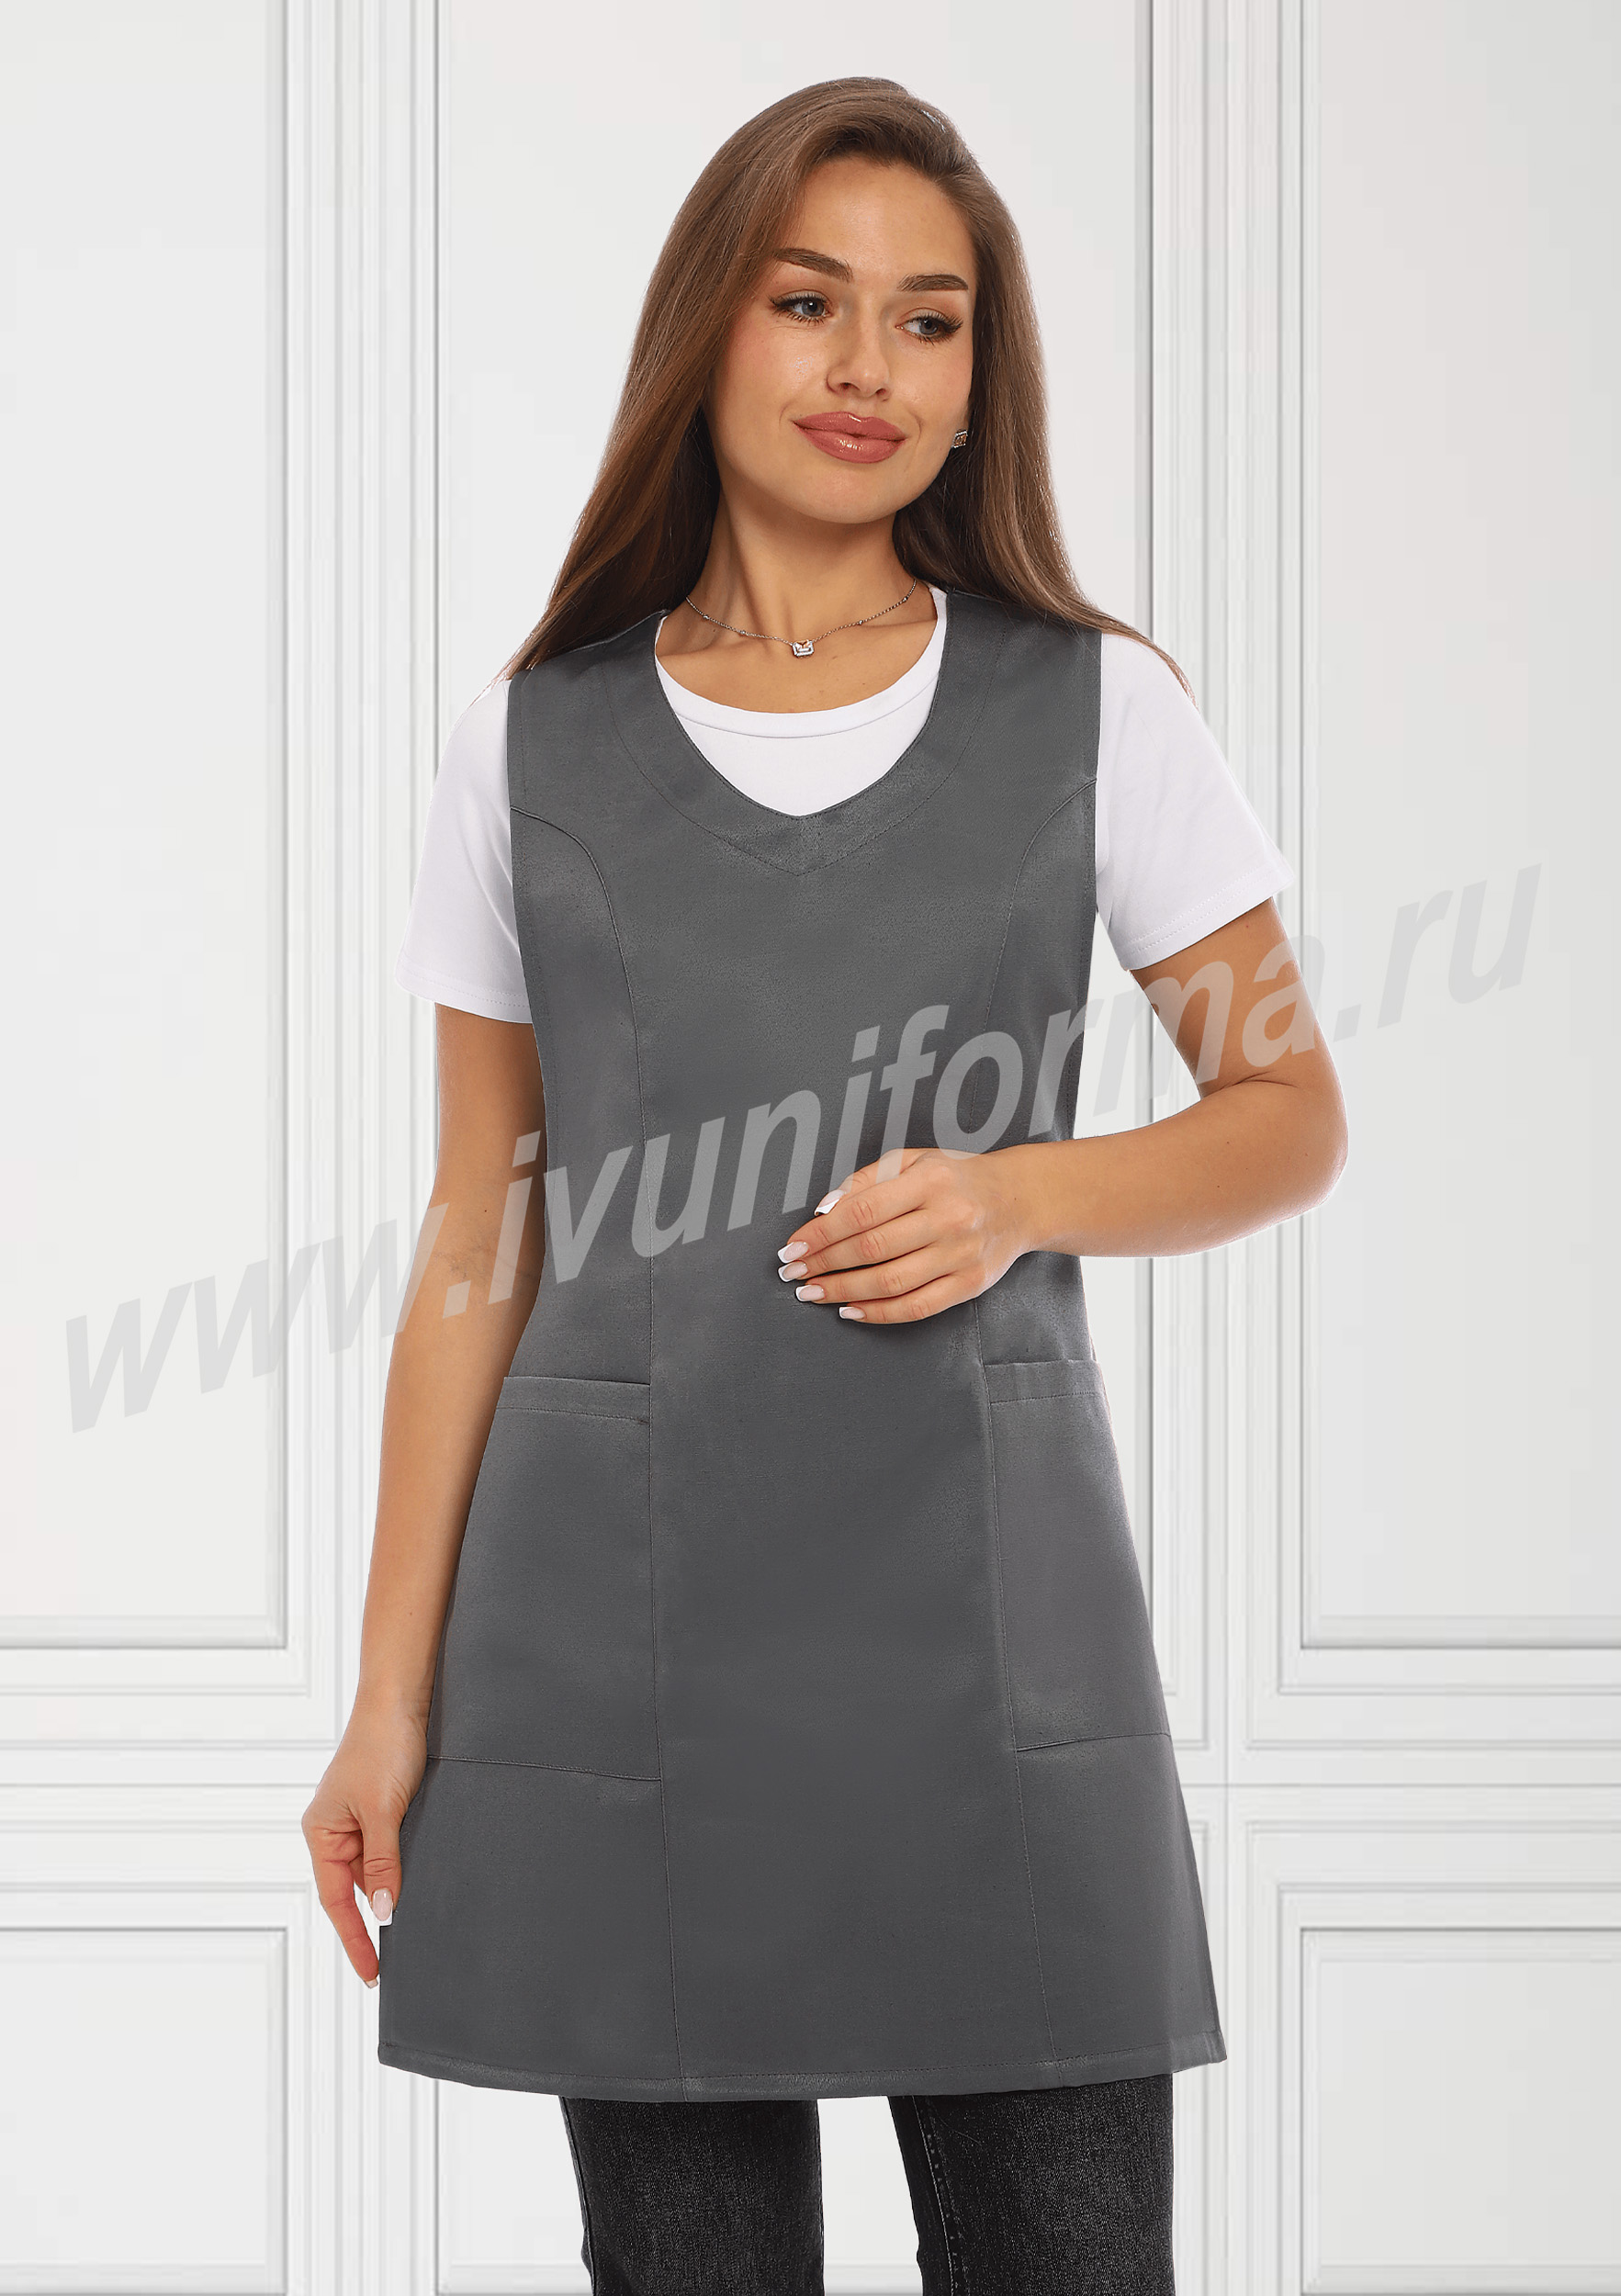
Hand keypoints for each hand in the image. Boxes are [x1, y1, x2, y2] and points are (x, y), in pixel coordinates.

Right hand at [301, 1700, 427, 1986]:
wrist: (403, 1697)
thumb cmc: (383, 1746)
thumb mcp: (383, 1811)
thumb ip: (383, 1863)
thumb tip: (385, 1913)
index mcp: (322, 1833)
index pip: (337, 1901)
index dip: (355, 1939)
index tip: (372, 1974)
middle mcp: (337, 1831)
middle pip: (355, 1891)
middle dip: (376, 1921)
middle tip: (401, 1962)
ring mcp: (362, 1821)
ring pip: (378, 1872)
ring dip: (396, 1891)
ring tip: (418, 1925)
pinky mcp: (386, 1809)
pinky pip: (393, 1850)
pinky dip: (406, 1867)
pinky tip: (425, 1880)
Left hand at [777, 1144, 1044, 1323]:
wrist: (1019, 1199)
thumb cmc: (957, 1179)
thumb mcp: (914, 1160)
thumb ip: (866, 1180)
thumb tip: (823, 1210)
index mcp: (930, 1181)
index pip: (862, 1211)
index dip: (821, 1233)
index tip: (793, 1247)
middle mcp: (948, 1217)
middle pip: (872, 1248)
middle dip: (824, 1264)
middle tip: (794, 1272)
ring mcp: (961, 1254)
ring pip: (890, 1282)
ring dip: (843, 1291)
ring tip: (813, 1292)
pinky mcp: (969, 1284)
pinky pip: (916, 1306)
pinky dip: (878, 1313)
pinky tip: (850, 1310)